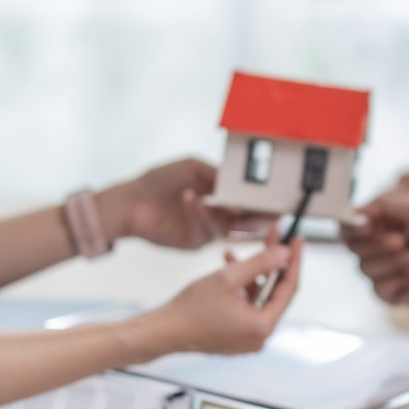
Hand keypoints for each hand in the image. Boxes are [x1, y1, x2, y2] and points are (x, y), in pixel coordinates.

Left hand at [104, 158, 273, 249]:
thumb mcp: (192, 167)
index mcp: (218, 193)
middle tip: (277, 210)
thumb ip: (218, 174)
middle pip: (247, 215)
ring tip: (253, 210)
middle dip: (262, 213)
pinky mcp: (197, 240)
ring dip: (245, 219)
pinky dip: (203, 212)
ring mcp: (208, 228)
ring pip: (234, 226)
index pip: (246, 196)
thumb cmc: (158, 181)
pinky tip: (191, 197)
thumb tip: (242, 181)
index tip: (277, 195)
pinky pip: (209, 228)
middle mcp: (217, 212)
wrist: (131, 202)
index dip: (261, 197)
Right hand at [144, 233, 302, 354]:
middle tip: (274, 238)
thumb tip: (285, 254)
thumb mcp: (228, 278)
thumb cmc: (191, 309)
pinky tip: (229, 268)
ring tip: (236, 254)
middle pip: (275, 292)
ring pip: (259, 298)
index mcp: (262, 326)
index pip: (289, 288)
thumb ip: (260, 263)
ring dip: (252, 274)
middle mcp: (260, 336)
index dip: (295, 261)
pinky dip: (242, 288)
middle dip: (272, 264)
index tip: (297, 241)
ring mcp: (249, 338)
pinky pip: (248, 307)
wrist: (166, 330)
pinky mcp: (237, 335)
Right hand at [342, 190, 408, 309]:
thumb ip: (384, 204)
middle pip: (354, 248)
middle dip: (376, 243)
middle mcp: (381, 249)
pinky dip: (397, 279)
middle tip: (401, 239)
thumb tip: (357, 210)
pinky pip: (378, 288)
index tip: (365, 225)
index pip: (351, 228)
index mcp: (384, 226)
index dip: (352, 227)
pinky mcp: (392, 293)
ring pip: (364, 268)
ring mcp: (385, 272)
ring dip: (391, 261)